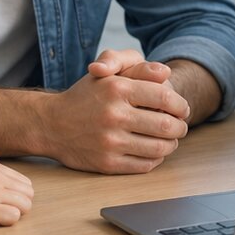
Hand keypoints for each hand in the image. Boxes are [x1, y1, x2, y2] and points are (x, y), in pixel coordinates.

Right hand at [0, 159, 33, 227]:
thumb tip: (0, 190)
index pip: (22, 181)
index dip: (15, 195)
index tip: (4, 203)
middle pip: (28, 193)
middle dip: (19, 205)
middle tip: (2, 213)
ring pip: (25, 205)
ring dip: (14, 214)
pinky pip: (14, 218)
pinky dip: (5, 222)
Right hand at [32, 49, 189, 173]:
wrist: (51, 124)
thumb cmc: (87, 95)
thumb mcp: (110, 73)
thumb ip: (140, 69)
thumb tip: (166, 73)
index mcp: (117, 88)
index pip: (165, 98)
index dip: (181, 105)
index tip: (183, 109)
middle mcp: (113, 115)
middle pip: (166, 126)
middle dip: (180, 127)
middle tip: (180, 126)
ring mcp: (110, 141)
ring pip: (159, 148)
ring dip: (171, 145)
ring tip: (170, 140)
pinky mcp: (107, 163)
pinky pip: (144, 165)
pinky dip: (156, 159)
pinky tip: (154, 152)